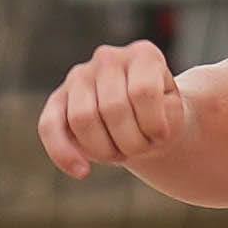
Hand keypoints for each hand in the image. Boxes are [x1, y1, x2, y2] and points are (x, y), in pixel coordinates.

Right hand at [38, 39, 184, 178]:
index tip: (162, 136)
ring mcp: (80, 75)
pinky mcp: (58, 99)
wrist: (150, 123)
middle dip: (130, 140)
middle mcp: (109, 57)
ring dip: (105, 149)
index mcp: (144, 54)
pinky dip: (63, 153)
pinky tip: (82, 172)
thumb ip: (167, 115)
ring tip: (121, 152)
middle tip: (142, 147)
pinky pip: (50, 126)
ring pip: (82, 120)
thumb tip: (161, 122)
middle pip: (112, 109)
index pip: (142, 93)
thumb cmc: (165, 119)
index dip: (154, 125)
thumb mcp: (177, 116)